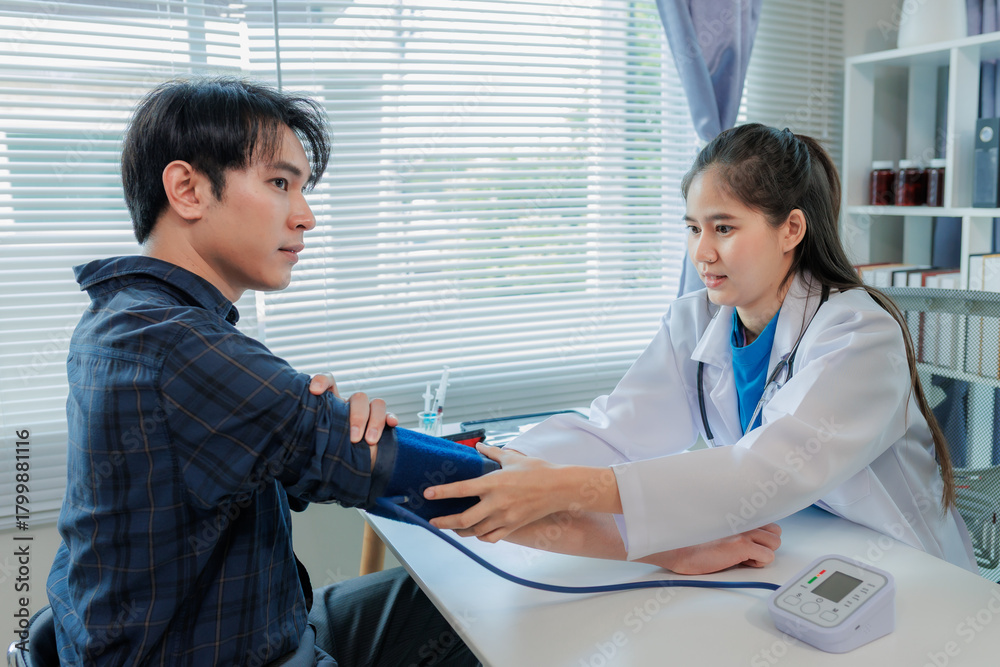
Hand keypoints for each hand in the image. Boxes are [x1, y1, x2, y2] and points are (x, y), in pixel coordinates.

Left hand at [308, 373, 397, 444]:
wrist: (342, 468)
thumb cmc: (325, 453)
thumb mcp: (316, 442)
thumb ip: (313, 436)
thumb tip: (299, 441)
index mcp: (332, 405)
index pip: (329, 382)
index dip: (322, 381)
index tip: (314, 391)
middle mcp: (350, 405)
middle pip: (359, 397)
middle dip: (358, 417)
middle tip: (354, 438)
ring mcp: (367, 413)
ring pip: (377, 404)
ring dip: (375, 421)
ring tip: (369, 442)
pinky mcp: (382, 425)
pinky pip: (389, 415)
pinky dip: (390, 418)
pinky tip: (391, 424)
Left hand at [426, 445, 618, 542]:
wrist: (560, 488)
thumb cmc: (537, 469)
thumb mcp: (512, 458)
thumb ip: (492, 452)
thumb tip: (478, 446)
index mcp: (494, 483)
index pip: (462, 490)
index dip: (442, 493)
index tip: (428, 495)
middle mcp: (497, 503)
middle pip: (464, 520)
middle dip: (444, 522)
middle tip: (433, 522)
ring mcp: (505, 517)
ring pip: (475, 532)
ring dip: (460, 531)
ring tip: (451, 527)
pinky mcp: (514, 526)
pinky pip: (491, 537)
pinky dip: (480, 537)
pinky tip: (476, 532)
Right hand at [640, 523, 781, 574]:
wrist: (677, 549)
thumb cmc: (690, 542)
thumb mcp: (716, 529)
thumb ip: (734, 528)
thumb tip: (749, 540)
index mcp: (737, 513)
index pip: (767, 521)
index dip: (760, 536)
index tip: (748, 544)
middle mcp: (743, 519)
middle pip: (776, 531)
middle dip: (765, 544)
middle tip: (747, 551)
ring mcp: (744, 531)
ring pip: (775, 543)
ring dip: (763, 553)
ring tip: (744, 556)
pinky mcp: (742, 545)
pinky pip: (768, 556)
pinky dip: (758, 563)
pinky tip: (741, 562)